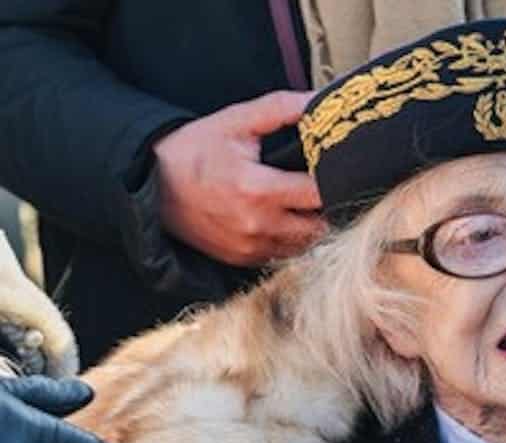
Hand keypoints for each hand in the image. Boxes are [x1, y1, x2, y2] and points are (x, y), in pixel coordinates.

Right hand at [154, 91, 326, 266]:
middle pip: (320, 225)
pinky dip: (290, 239)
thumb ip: (281, 109)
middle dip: (328, 206)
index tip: (337, 167)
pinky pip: (283, 254)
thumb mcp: (235, 121)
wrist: (148, 184)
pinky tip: (284, 217)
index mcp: (258, 190)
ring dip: (311, 225)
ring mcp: (250, 247)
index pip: (320, 193)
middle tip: (324, 185)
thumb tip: (319, 99)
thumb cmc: (193, 150)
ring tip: (304, 201)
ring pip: (305, 244)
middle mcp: (257, 225)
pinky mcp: (242, 259)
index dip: (336, 179)